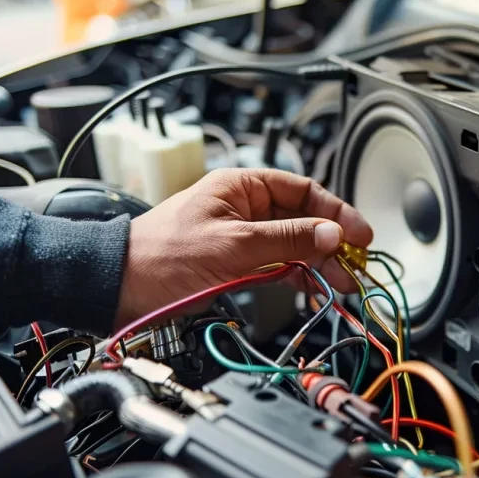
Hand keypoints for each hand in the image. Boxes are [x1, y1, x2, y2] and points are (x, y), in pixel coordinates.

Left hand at [116, 168, 372, 327]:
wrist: (119, 288)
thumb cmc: (163, 257)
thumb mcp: (235, 245)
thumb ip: (288, 240)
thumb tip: (332, 235)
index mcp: (241, 187)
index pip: (302, 191)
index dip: (335, 212)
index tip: (359, 235)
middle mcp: (244, 208)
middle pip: (303, 220)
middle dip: (331, 244)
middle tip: (354, 266)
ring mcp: (241, 237)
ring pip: (294, 246)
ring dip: (318, 265)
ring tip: (339, 285)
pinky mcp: (236, 264)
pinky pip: (278, 266)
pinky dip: (298, 278)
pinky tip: (314, 291)